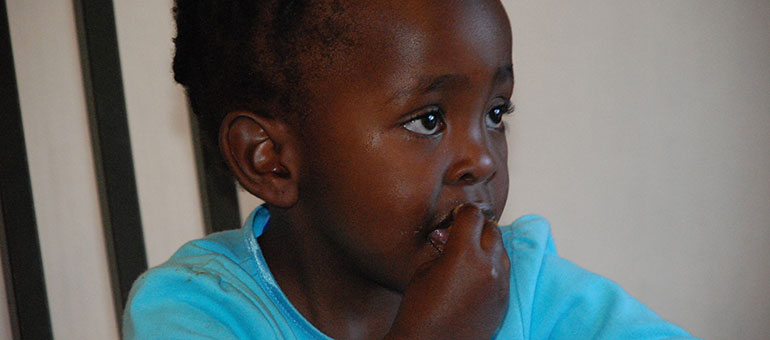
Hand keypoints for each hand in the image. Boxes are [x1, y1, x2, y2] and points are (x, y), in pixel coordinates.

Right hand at [385, 204, 510, 339]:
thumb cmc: (419, 312)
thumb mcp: (424, 270)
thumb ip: (444, 248)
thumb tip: (452, 238)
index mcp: (464, 255)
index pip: (473, 216)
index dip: (462, 213)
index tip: (455, 217)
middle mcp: (488, 267)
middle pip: (492, 230)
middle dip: (476, 228)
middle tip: (461, 233)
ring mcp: (500, 285)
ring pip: (502, 250)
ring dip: (487, 246)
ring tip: (469, 255)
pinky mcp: (504, 301)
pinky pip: (504, 273)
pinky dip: (493, 267)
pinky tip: (475, 275)